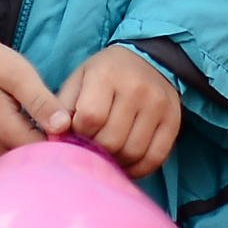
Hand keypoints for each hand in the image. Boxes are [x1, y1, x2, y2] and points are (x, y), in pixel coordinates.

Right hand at [0, 24, 59, 165]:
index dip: (67, 143)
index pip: (46, 154)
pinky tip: (36, 131)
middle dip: (55, 149)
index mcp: (3, 131)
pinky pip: (12, 158)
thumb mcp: (19, 74)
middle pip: (35, 163)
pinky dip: (26, 150)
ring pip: (24, 163)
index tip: (78, 127)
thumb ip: (42, 102)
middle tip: (69, 126)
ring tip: (53, 126)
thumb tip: (65, 127)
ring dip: (41, 150)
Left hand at [50, 45, 184, 179]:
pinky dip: (139, 169)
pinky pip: (156, 157)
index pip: (90, 118)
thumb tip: (54, 138)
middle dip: (97, 151)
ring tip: (108, 157)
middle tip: (92, 150)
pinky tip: (127, 164)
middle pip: (112, 140)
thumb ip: (63, 107)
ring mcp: (158, 105)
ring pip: (133, 152)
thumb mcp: (79, 80)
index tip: (77, 134)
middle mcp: (136, 88)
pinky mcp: (173, 120)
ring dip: (117, 162)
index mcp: (106, 75)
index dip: (80, 134)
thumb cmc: (104, 75)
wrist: (147, 58)